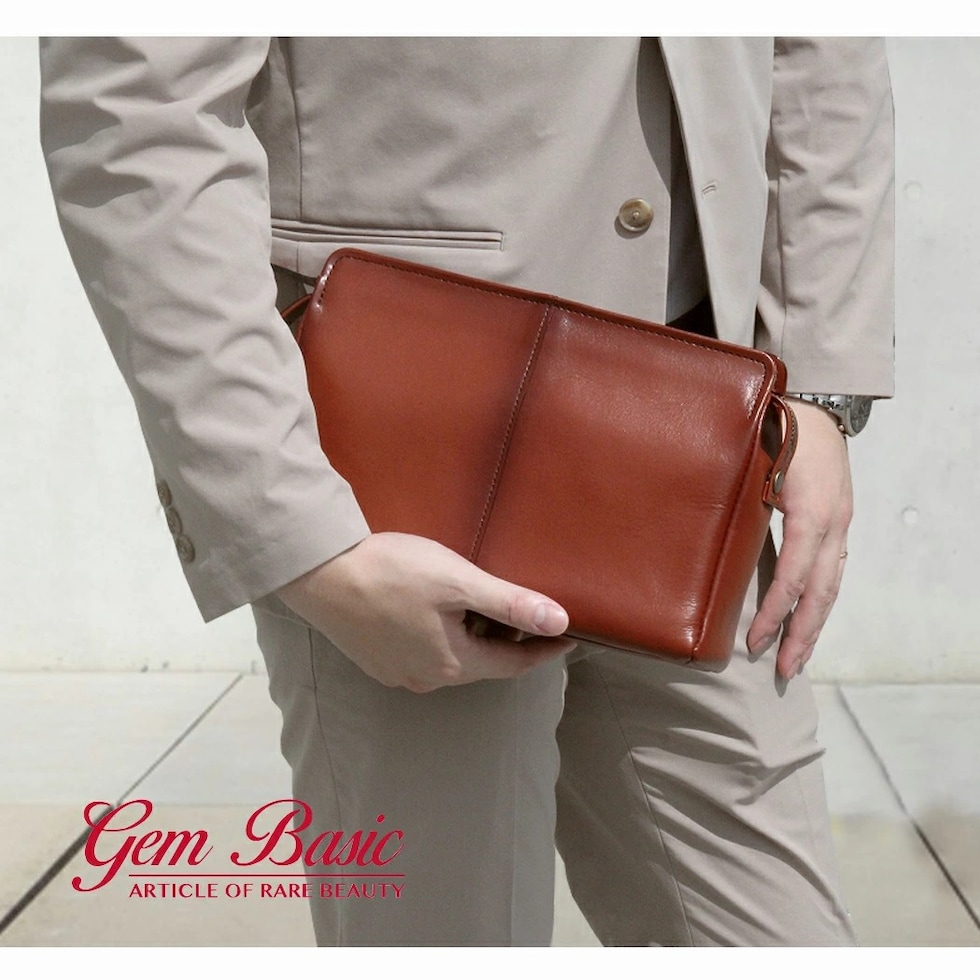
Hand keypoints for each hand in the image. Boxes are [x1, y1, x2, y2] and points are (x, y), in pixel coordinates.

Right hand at [275, 531, 575, 692]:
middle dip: (508, 639)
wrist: (320, 573)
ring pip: (453, 658)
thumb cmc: (392, 571)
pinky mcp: (376, 659)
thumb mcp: (459, 581)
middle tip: (525, 609)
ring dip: (474, 636)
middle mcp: (428, 678)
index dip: (544, 650)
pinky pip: (424, 652)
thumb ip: (510, 603)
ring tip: (482, 603)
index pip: (514, 664)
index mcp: (454, 663)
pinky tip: (438, 609)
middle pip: (483, 662)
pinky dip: (444, 635)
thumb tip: (560, 621)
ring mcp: (398, 672)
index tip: (568, 636)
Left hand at [747, 401, 852, 679]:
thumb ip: (737, 502)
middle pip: (821, 591)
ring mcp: (840, 523)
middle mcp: (833, 523)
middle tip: (783, 670)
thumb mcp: (754, 462)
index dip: (774, 612)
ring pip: (831, 585)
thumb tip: (707, 544)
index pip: (794, 575)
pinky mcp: (837, 522)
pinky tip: (807, 619)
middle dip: (802, 634)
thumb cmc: (775, 429)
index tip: (753, 642)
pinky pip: (832, 571)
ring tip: (796, 656)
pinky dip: (819, 600)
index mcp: (811, 511)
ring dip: (814, 624)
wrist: (814, 403)